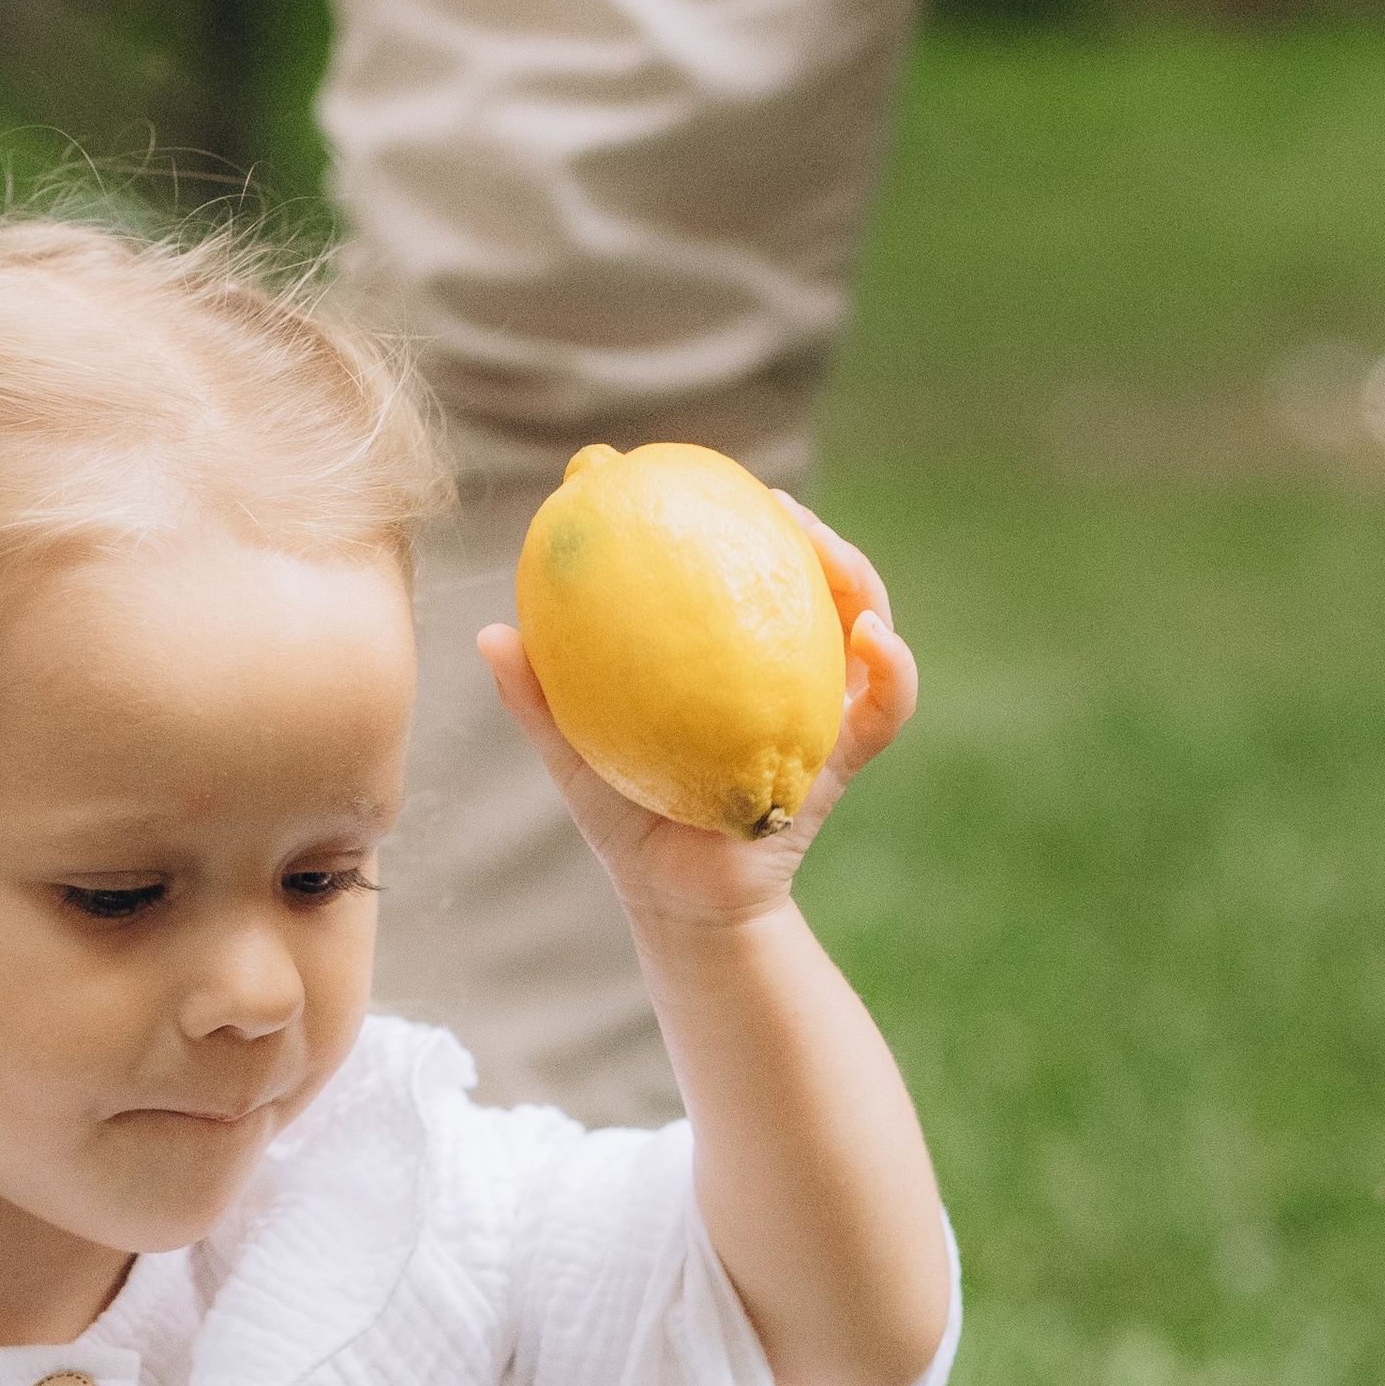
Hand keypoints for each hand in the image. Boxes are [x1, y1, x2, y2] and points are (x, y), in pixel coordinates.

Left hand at [479, 501, 917, 940]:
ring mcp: (820, 708)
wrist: (675, 904)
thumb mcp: (574, 751)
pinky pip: (885, 709)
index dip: (736, 520)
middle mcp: (783, 671)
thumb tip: (490, 631)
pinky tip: (875, 640)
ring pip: (865, 620)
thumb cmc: (625, 820)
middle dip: (811, 531)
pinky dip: (894, 670)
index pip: (743, 569)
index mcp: (728, 655)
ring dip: (860, 576)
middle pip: (816, 578)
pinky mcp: (844, 757)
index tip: (706, 480)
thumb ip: (539, 696)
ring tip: (831, 552)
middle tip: (781, 504)